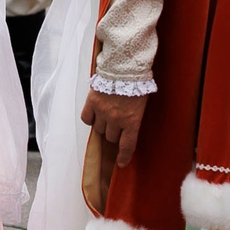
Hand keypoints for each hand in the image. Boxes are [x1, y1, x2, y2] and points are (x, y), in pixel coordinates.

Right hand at [80, 89, 148, 212]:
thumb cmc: (137, 83)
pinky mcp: (92, 103)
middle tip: (116, 124)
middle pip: (111, 137)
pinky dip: (90, 118)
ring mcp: (103, 112)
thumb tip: (129, 129)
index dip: (124, 156)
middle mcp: (116, 119)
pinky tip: (94, 113)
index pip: (127, 145)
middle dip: (114, 133)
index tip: (121, 163)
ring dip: (103, 125)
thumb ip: (134, 118)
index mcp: (132, 121)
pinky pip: (86, 118)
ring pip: (99, 129)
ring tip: (107, 114)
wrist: (124, 66)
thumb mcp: (142, 103)